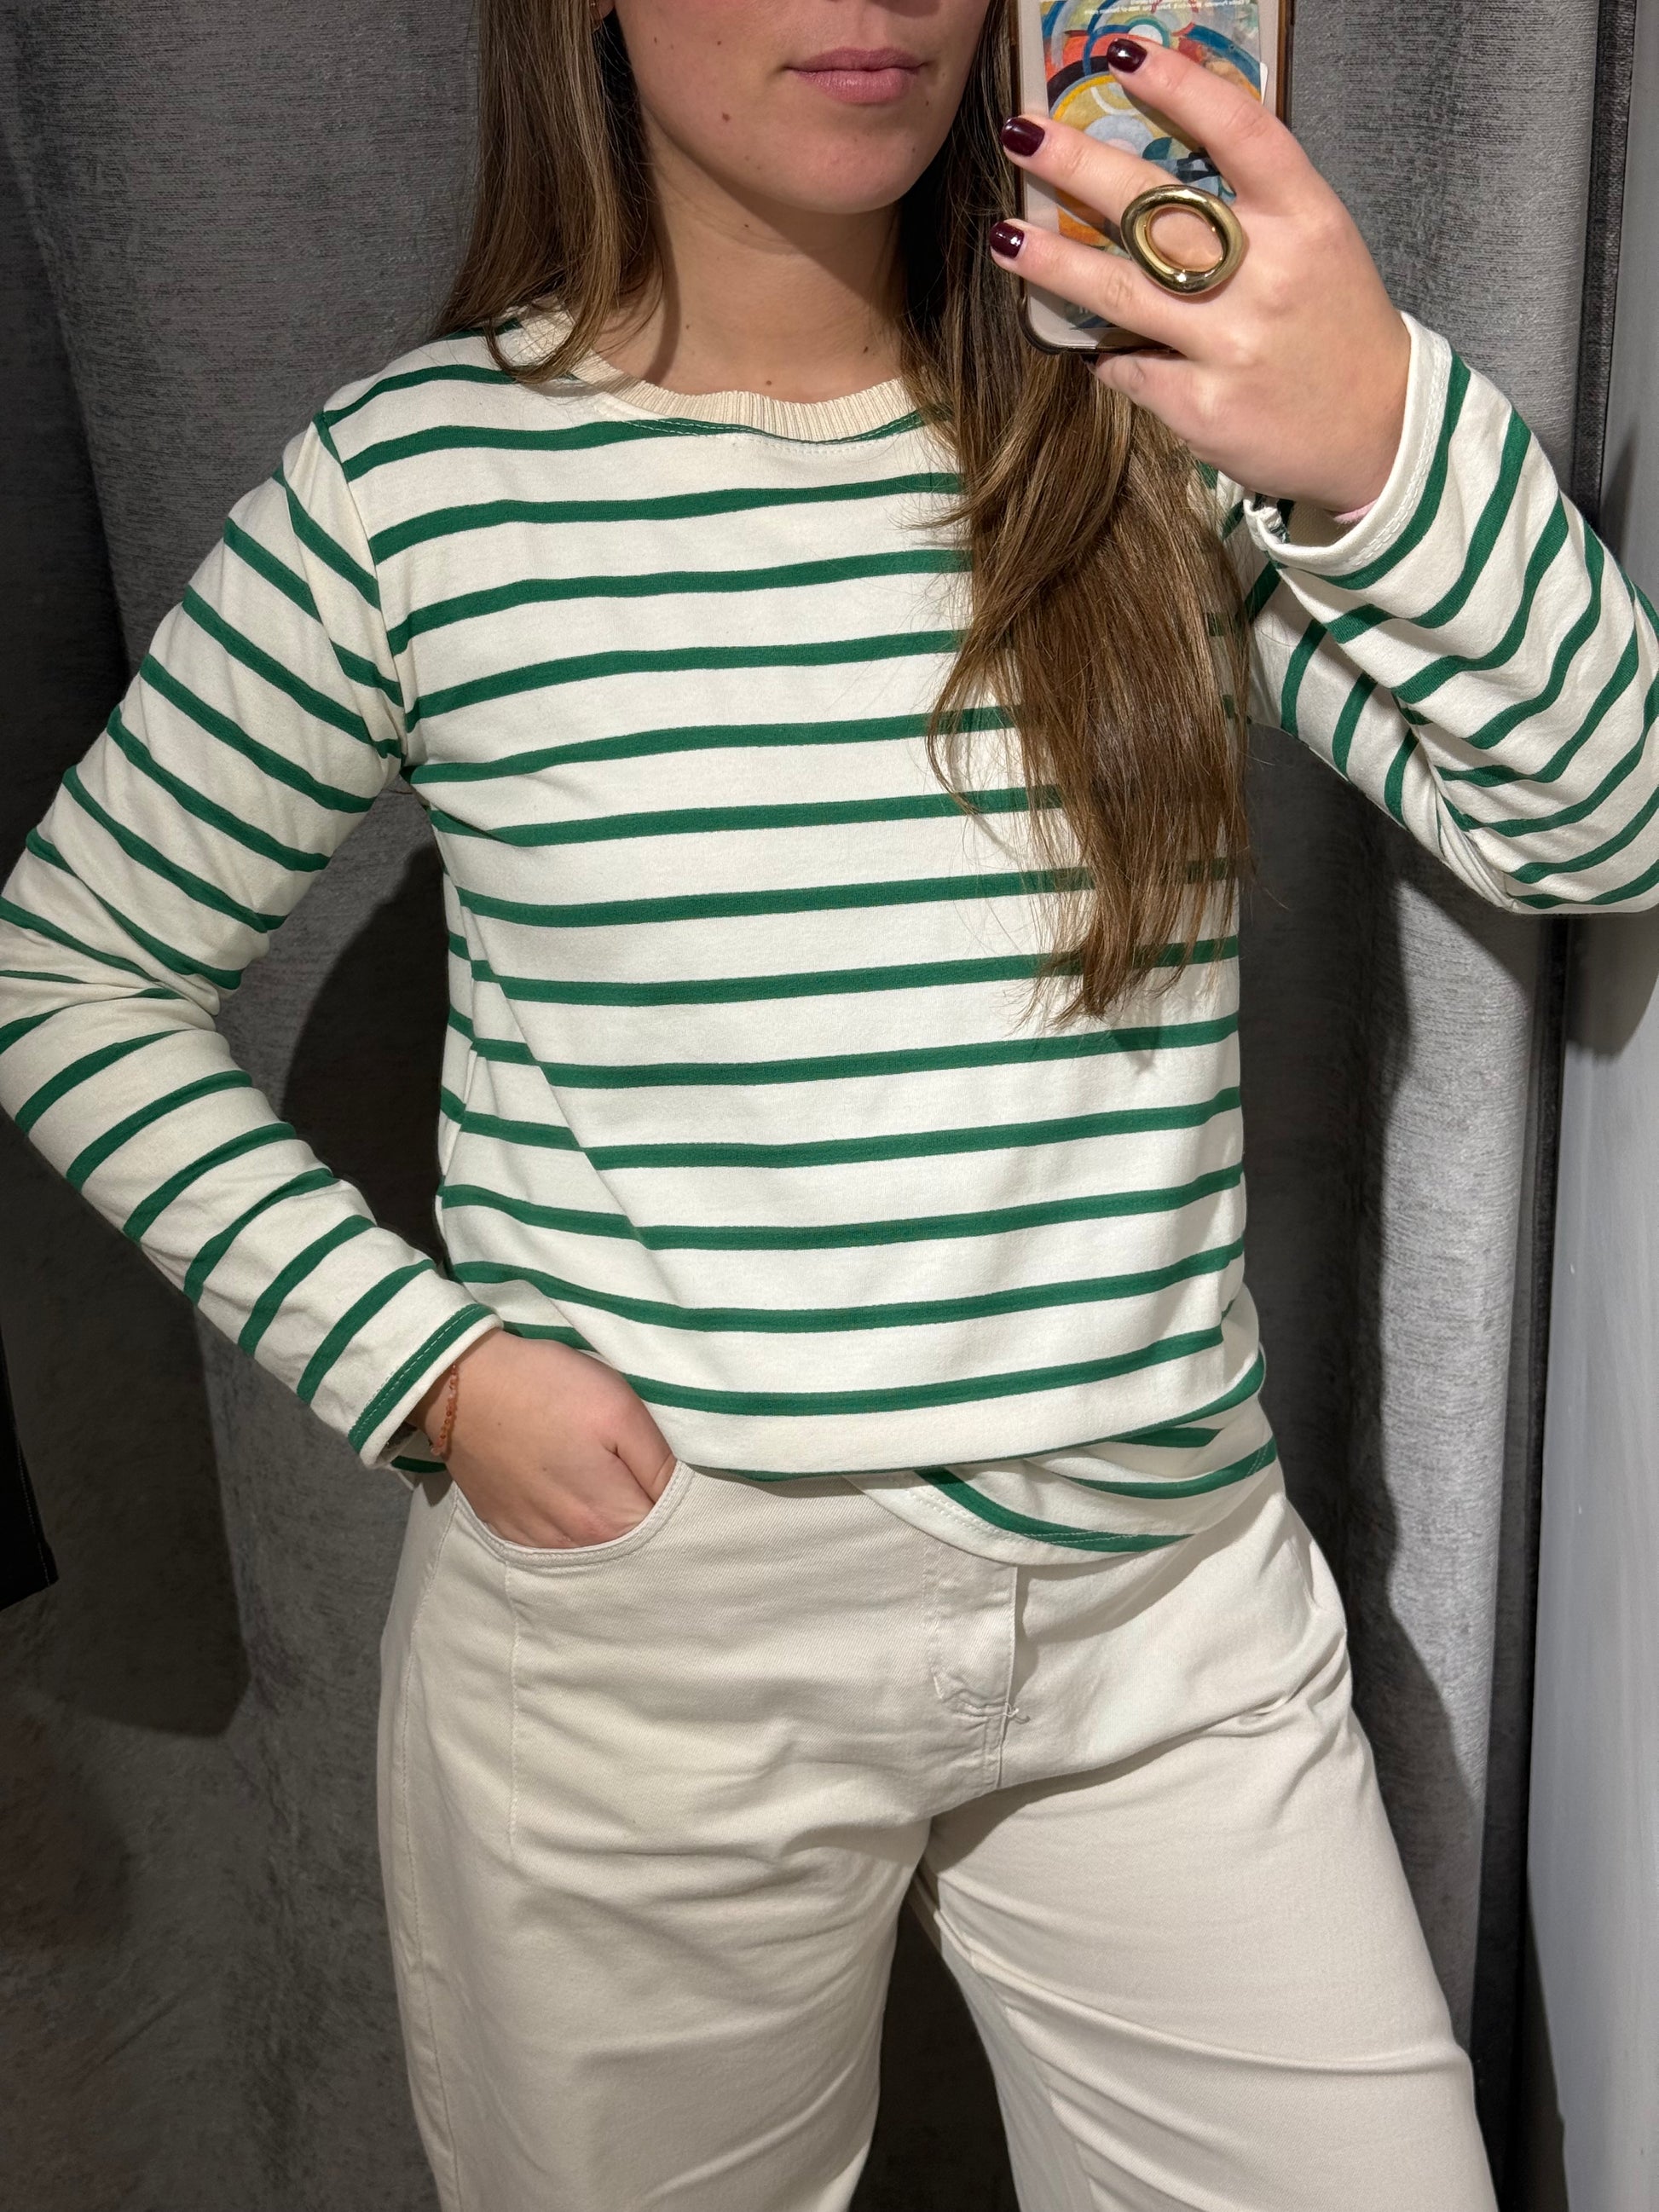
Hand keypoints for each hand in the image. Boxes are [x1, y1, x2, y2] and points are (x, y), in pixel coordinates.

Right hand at [414, 1331, 676, 1548]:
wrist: (461, 1382)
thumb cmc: (547, 1387)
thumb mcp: (622, 1408)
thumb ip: (660, 1463)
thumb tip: (686, 1498)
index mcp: (610, 1518)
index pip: (669, 1530)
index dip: (683, 1503)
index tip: (683, 1478)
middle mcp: (575, 1544)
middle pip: (631, 1542)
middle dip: (648, 1518)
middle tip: (646, 1475)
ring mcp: (536, 1539)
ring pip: (593, 1545)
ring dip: (607, 1522)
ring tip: (605, 1479)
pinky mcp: (508, 1527)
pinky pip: (555, 1539)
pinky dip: (570, 1523)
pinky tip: (568, 1490)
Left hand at [991, 36, 1410, 516]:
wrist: (1376, 433)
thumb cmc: (1335, 325)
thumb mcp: (1319, 243)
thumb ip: (1258, 196)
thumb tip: (1180, 128)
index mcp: (1307, 220)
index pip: (1240, 134)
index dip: (1179, 88)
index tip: (1123, 55)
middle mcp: (1268, 276)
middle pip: (1158, 208)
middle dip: (1080, 166)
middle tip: (1024, 134)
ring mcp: (1231, 345)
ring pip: (1122, 291)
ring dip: (1054, 262)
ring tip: (1006, 238)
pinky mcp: (1202, 408)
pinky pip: (1130, 367)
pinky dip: (1107, 353)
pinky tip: (1090, 343)